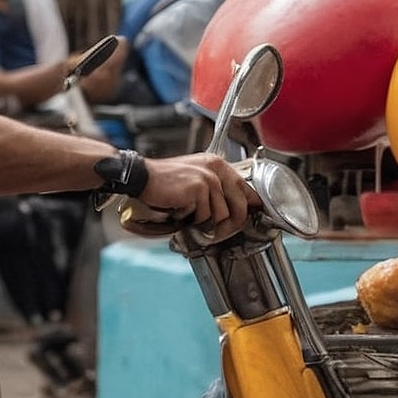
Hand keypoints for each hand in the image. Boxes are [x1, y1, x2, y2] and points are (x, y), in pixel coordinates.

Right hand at [134, 152, 253, 239]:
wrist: (142, 177)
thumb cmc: (165, 181)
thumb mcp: (195, 180)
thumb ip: (214, 191)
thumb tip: (231, 212)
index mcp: (218, 165)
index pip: (246, 188)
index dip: (252, 206)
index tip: (255, 217)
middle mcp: (217, 169)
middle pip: (239, 206)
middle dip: (230, 225)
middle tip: (217, 232)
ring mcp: (209, 178)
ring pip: (221, 215)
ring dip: (205, 223)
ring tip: (190, 217)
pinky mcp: (199, 189)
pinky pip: (204, 217)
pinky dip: (191, 220)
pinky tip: (180, 211)